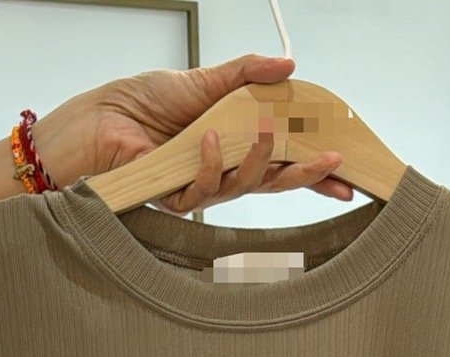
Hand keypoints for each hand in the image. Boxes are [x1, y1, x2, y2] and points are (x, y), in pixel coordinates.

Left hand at [31, 52, 354, 214]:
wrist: (106, 115)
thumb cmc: (147, 100)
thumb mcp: (207, 79)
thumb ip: (249, 73)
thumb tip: (290, 66)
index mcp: (236, 144)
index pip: (283, 161)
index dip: (314, 171)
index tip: (344, 173)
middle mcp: (224, 169)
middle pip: (274, 182)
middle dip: (306, 175)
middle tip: (331, 164)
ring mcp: (203, 186)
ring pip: (245, 186)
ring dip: (258, 159)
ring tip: (262, 131)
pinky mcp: (179, 198)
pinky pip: (206, 189)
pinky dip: (211, 162)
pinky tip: (208, 140)